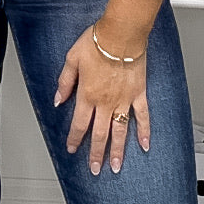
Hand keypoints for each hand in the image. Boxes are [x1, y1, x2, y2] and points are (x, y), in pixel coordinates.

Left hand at [54, 25, 149, 174]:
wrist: (121, 34)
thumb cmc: (97, 42)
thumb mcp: (72, 59)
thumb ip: (65, 82)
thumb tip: (58, 99)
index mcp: (88, 95)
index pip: (79, 124)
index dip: (74, 138)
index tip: (72, 149)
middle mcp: (105, 102)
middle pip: (99, 134)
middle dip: (96, 154)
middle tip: (95, 169)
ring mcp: (124, 100)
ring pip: (120, 131)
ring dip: (117, 151)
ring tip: (116, 166)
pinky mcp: (138, 94)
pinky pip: (142, 117)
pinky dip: (144, 132)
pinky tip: (144, 145)